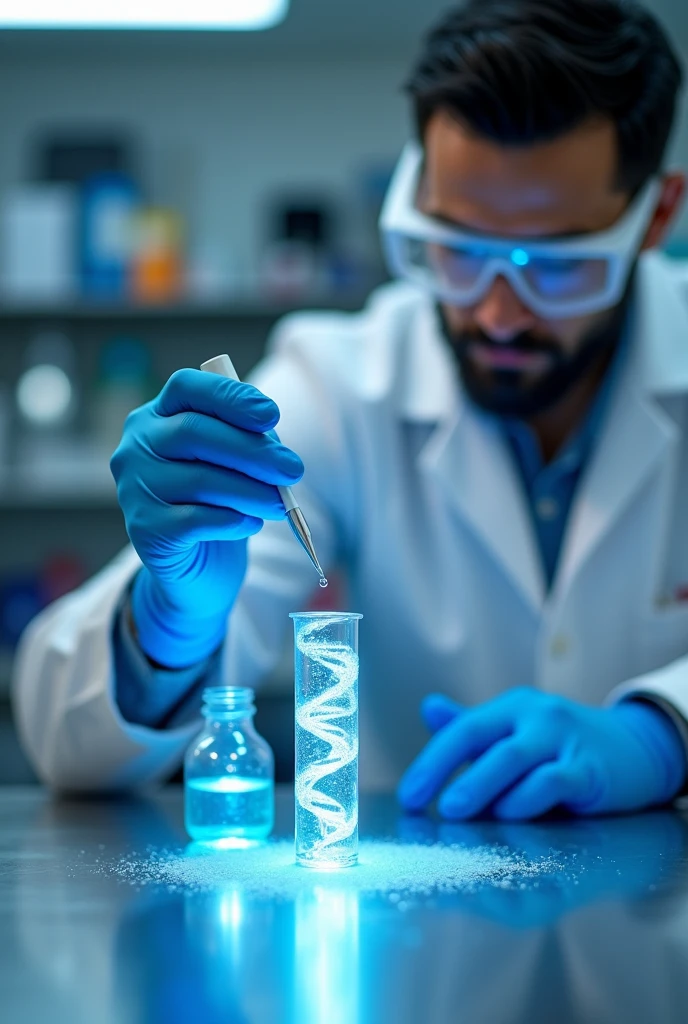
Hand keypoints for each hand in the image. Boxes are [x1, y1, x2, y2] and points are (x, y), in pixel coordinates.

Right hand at [110, 368, 303, 666]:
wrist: (197, 568)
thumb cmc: (218, 502)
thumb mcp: (234, 465)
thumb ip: (248, 444)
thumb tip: (273, 448)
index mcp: (157, 417)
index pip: (186, 388)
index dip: (229, 396)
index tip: (272, 416)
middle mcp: (136, 447)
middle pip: (194, 432)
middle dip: (252, 450)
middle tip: (293, 469)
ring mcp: (134, 489)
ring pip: (199, 480)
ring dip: (251, 491)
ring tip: (282, 503)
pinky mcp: (145, 530)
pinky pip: (195, 519)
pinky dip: (232, 520)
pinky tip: (250, 524)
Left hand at [397, 687, 685, 820]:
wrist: (634, 749)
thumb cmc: (563, 746)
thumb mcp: (517, 732)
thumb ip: (473, 727)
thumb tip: (428, 708)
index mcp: (510, 708)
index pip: (462, 728)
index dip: (432, 762)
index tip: (409, 797)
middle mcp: (535, 716)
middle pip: (481, 737)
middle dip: (446, 771)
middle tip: (425, 804)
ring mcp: (564, 739)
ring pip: (514, 758)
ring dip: (482, 785)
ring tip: (456, 810)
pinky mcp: (591, 769)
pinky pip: (554, 780)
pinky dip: (528, 797)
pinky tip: (509, 814)